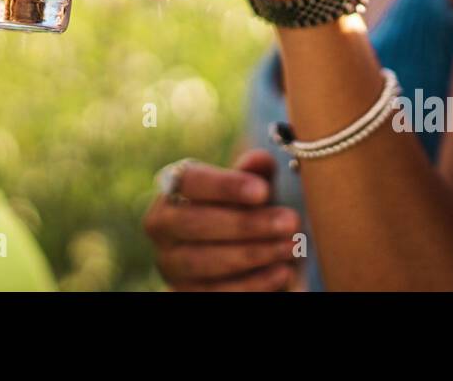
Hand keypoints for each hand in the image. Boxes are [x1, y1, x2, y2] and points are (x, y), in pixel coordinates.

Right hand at [144, 150, 301, 290]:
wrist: (235, 259)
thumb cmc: (242, 212)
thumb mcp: (250, 190)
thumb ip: (256, 174)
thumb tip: (260, 160)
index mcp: (172, 187)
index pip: (189, 180)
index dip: (225, 186)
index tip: (263, 191)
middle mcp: (162, 225)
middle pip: (195, 222)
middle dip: (246, 223)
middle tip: (290, 221)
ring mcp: (170, 263)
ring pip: (205, 261)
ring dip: (254, 254)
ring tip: (291, 247)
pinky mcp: (184, 292)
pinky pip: (217, 291)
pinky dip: (253, 283)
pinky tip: (282, 271)